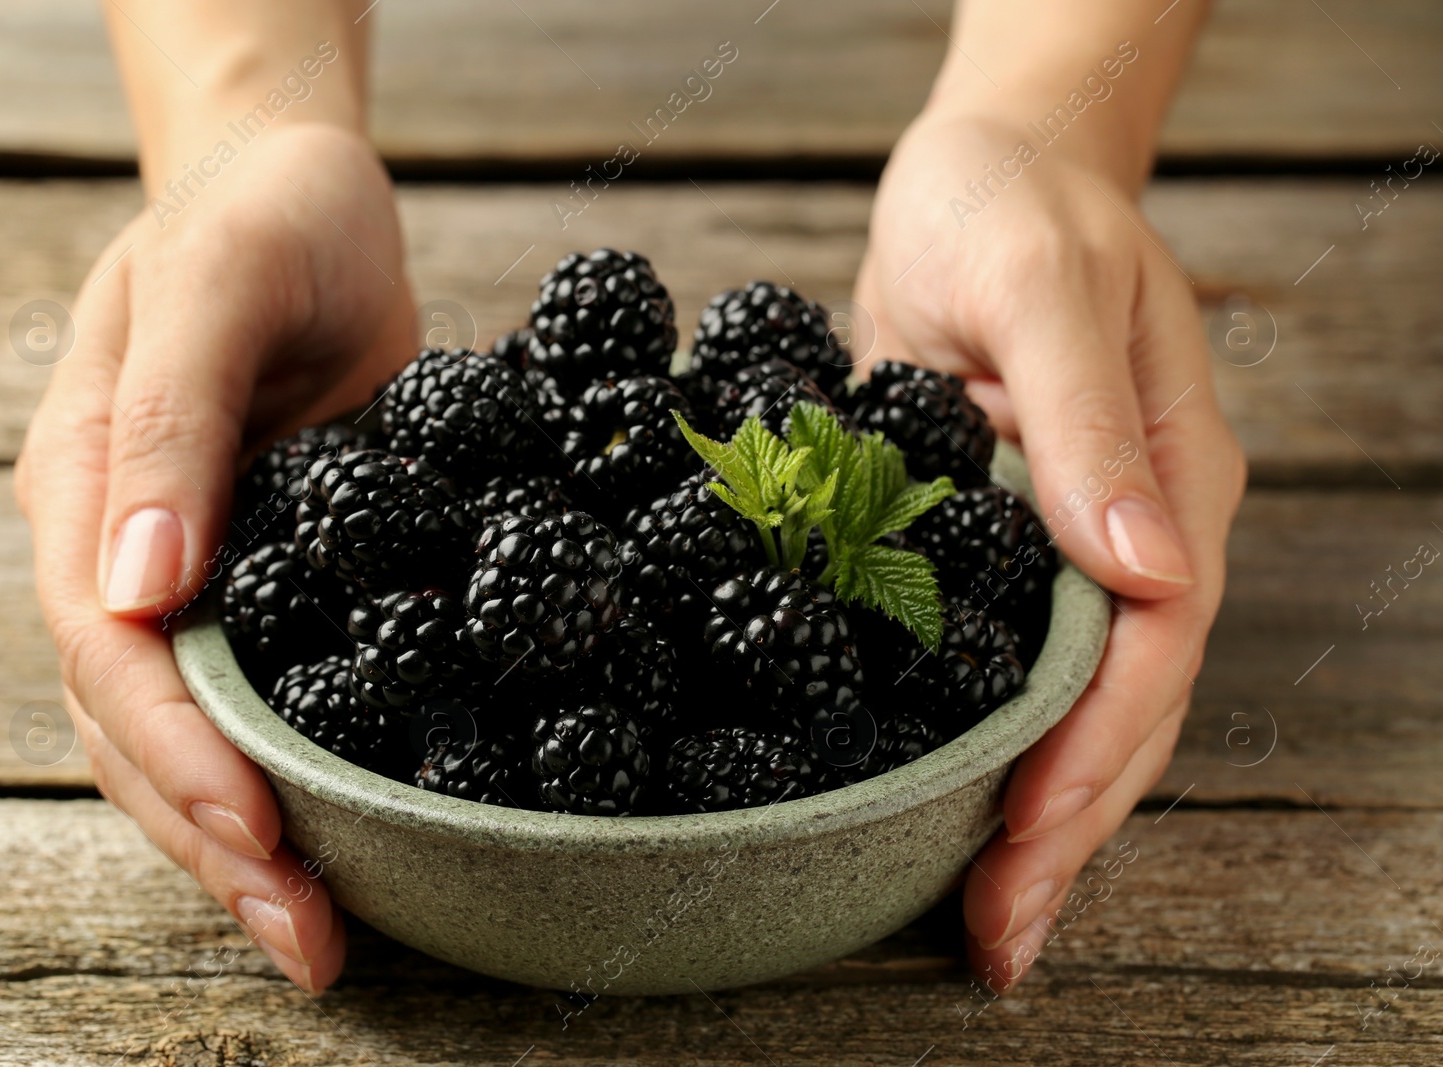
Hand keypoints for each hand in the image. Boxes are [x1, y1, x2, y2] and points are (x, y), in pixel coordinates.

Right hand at [15, 124, 414, 992]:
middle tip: (306, 936)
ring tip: (323, 936)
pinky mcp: (277, 581)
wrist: (305, 194)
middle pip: (140, 727)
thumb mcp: (217, 283)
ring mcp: (198, 576)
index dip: (178, 749)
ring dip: (250, 843)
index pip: (107, 650)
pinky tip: (353, 843)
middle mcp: (127, 553)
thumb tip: (145, 587)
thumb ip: (174, 423)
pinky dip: (299, 776)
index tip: (260, 829)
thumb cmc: (260, 216)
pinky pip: (269, 696)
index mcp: (87, 486)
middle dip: (215, 839)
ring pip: (194, 738)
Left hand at [853, 112, 1245, 985]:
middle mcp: (1131, 533)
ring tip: (981, 922)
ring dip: (1029, 815)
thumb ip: (1089, 422)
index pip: (1147, 653)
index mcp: (1170, 483)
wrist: (979, 175)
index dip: (1089, 760)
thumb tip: (1147, 569)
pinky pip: (1002, 664)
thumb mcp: (1041, 286)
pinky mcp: (997, 545)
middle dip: (1061, 830)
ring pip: (1069, 708)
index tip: (1023, 849)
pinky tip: (939, 805)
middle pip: (1118, 711)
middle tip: (995, 944)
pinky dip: (980, 745)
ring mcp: (1069, 547)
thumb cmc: (1011, 207)